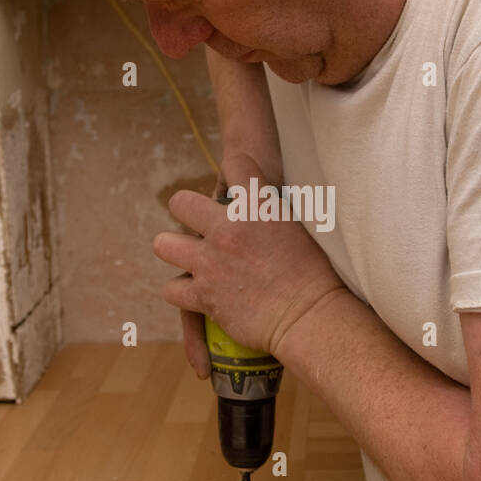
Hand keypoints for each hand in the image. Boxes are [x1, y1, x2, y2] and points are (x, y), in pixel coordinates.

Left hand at [153, 152, 346, 372]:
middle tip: (199, 225)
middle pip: (180, 203)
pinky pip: (171, 289)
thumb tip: (269, 200)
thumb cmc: (317, 273)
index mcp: (257, 206)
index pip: (235, 163)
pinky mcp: (203, 295)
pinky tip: (194, 293)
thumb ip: (277, 209)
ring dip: (175, 250)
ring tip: (190, 258)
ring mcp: (210, 262)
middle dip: (186, 211)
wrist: (309, 316)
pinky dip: (181, 292)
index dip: (234, 171)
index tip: (236, 184)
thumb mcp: (301, 226)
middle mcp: (226, 229)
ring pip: (163, 245)